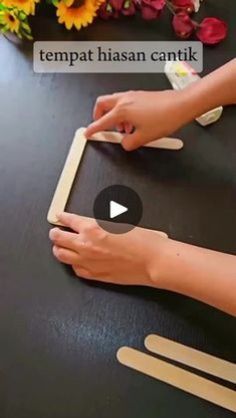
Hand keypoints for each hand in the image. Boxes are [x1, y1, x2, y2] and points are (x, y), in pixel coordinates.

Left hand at [49, 212, 164, 285]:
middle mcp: (86, 245)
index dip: (63, 217)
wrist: (153, 261)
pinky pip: (75, 269)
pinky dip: (72, 264)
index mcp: (93, 228)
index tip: (61, 217)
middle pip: (58, 238)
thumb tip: (94, 226)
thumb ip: (102, 225)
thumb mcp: (121, 223)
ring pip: (61, 255)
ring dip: (58, 248)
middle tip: (55, 231)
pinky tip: (75, 261)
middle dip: (55, 233)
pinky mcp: (94, 275)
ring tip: (59, 246)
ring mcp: (88, 262)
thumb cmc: (144, 242)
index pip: (69, 220)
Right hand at [85, 90, 189, 150]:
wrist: (181, 105)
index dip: (93, 129)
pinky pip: (124, 102)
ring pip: (113, 102)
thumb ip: (129, 143)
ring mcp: (132, 95)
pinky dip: (123, 112)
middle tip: (100, 126)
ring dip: (113, 115)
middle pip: (102, 104)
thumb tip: (125, 143)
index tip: (88, 133)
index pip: (101, 122)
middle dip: (98, 115)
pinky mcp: (140, 95)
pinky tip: (133, 123)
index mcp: (122, 110)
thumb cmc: (165, 117)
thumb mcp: (144, 137)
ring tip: (123, 129)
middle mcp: (125, 100)